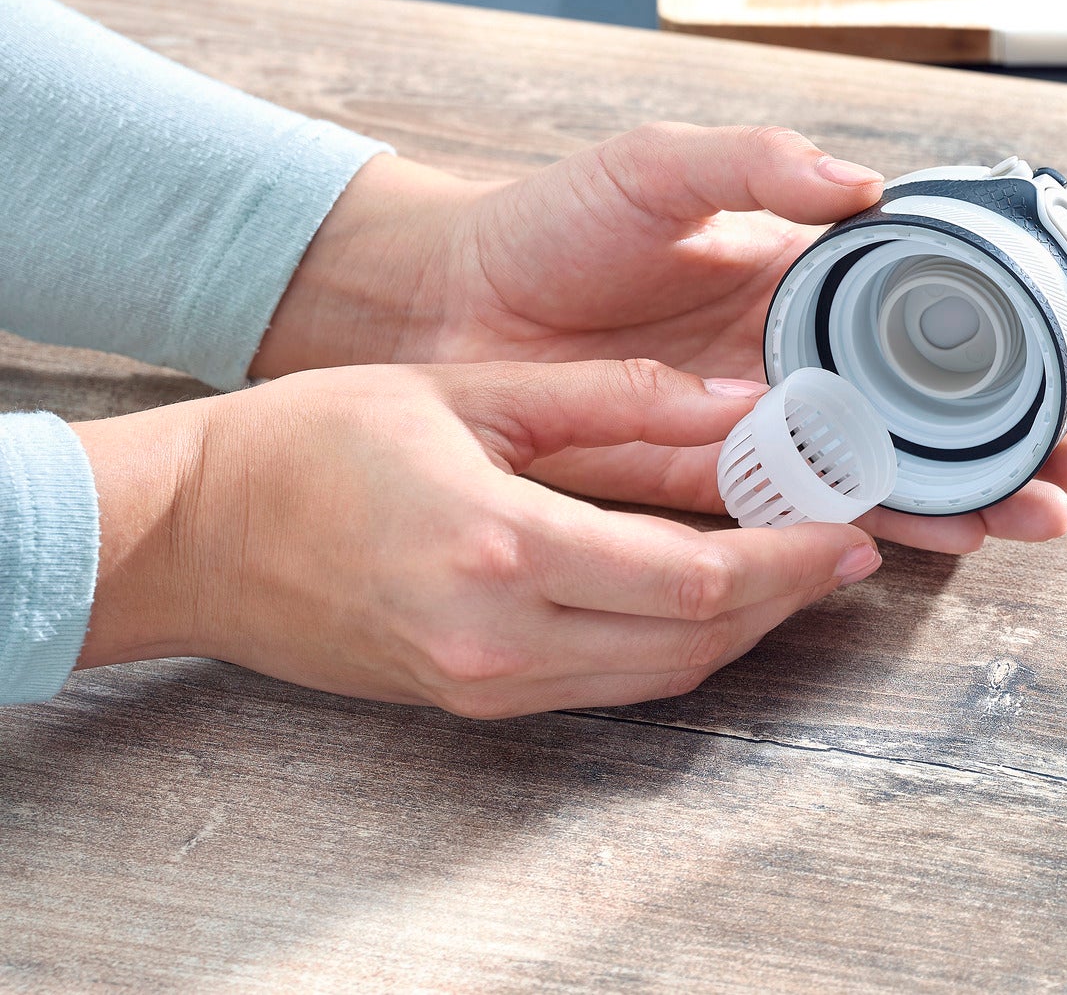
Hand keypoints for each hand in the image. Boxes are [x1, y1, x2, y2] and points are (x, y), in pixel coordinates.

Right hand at [72, 360, 880, 714]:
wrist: (191, 535)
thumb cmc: (311, 443)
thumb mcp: (470, 392)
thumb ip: (613, 399)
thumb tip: (734, 399)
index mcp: (502, 549)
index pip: (692, 578)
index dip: (789, 559)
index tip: (850, 526)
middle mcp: (498, 639)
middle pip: (693, 640)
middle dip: (788, 597)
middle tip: (849, 547)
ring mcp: (483, 683)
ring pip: (659, 676)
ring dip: (742, 629)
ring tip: (797, 569)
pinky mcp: (470, 699)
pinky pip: (607, 684)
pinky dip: (675, 646)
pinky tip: (708, 595)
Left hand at [254, 125, 1066, 552]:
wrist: (439, 309)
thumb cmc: (545, 226)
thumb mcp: (654, 167)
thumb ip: (756, 166)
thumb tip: (863, 183)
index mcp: (800, 282)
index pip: (929, 310)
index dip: (1006, 332)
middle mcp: (794, 363)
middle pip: (929, 411)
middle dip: (1013, 438)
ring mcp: (756, 430)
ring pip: (884, 472)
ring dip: (965, 496)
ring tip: (1036, 514)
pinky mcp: (705, 489)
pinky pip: (801, 516)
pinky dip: (871, 531)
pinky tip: (933, 540)